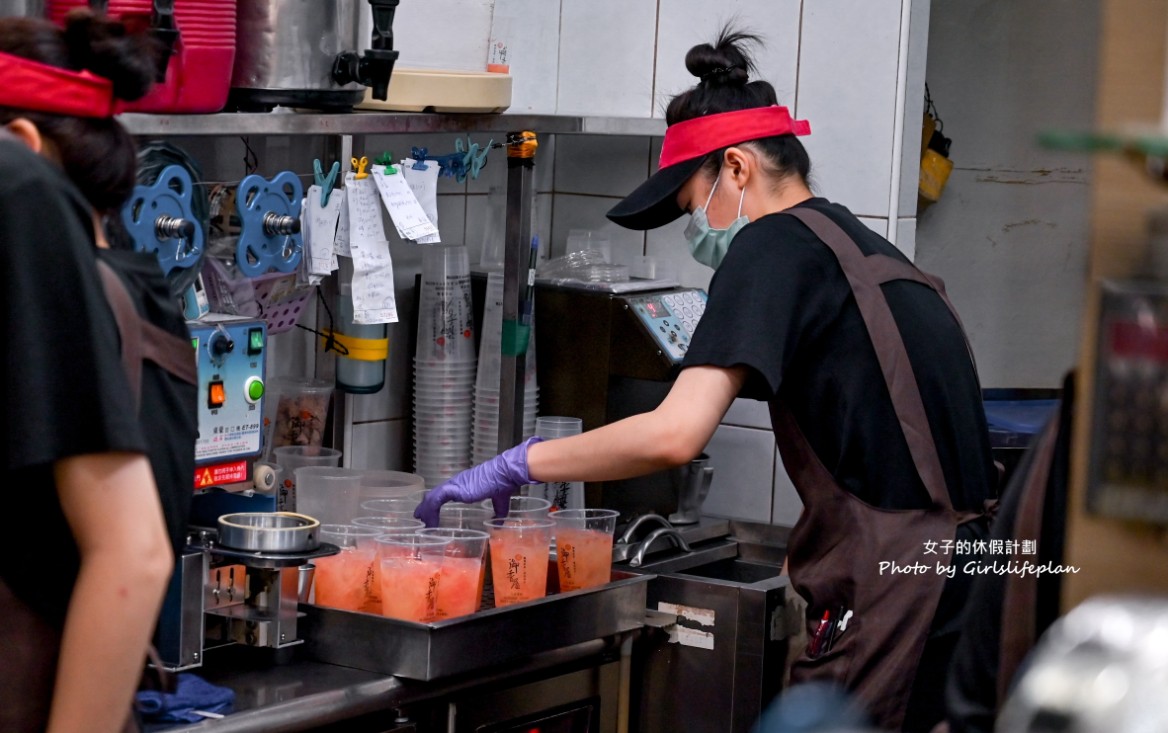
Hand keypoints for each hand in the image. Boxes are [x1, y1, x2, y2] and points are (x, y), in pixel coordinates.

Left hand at [414, 437, 542, 526]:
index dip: (437, 501)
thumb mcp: (500, 501)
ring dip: (425, 509)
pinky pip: (436, 501)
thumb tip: (498, 524)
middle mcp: (457, 483)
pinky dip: (430, 511)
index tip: (432, 512)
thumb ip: (498, 512)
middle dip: (426, 505)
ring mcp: (454, 485)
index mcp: (465, 484)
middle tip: (420, 517)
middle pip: (435, 494)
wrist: (504, 474)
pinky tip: (429, 521)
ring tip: (421, 521)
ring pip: (433, 497)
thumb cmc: (503, 484)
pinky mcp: (453, 490)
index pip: (446, 493)